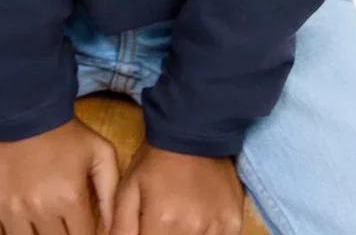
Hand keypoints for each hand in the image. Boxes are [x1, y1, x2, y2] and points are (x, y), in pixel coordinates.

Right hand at [0, 117, 120, 234]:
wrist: (21, 106)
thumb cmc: (63, 131)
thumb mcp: (99, 152)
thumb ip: (110, 192)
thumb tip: (112, 228)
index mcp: (70, 197)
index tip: (79, 228)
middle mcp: (40, 208)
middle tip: (60, 223)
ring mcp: (10, 209)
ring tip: (42, 225)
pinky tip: (17, 229)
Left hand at [110, 139, 244, 234]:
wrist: (194, 130)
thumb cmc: (157, 160)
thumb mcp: (129, 187)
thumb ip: (122, 227)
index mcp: (164, 221)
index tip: (148, 229)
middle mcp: (192, 228)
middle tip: (163, 224)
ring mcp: (217, 226)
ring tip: (178, 220)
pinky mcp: (233, 222)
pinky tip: (199, 225)